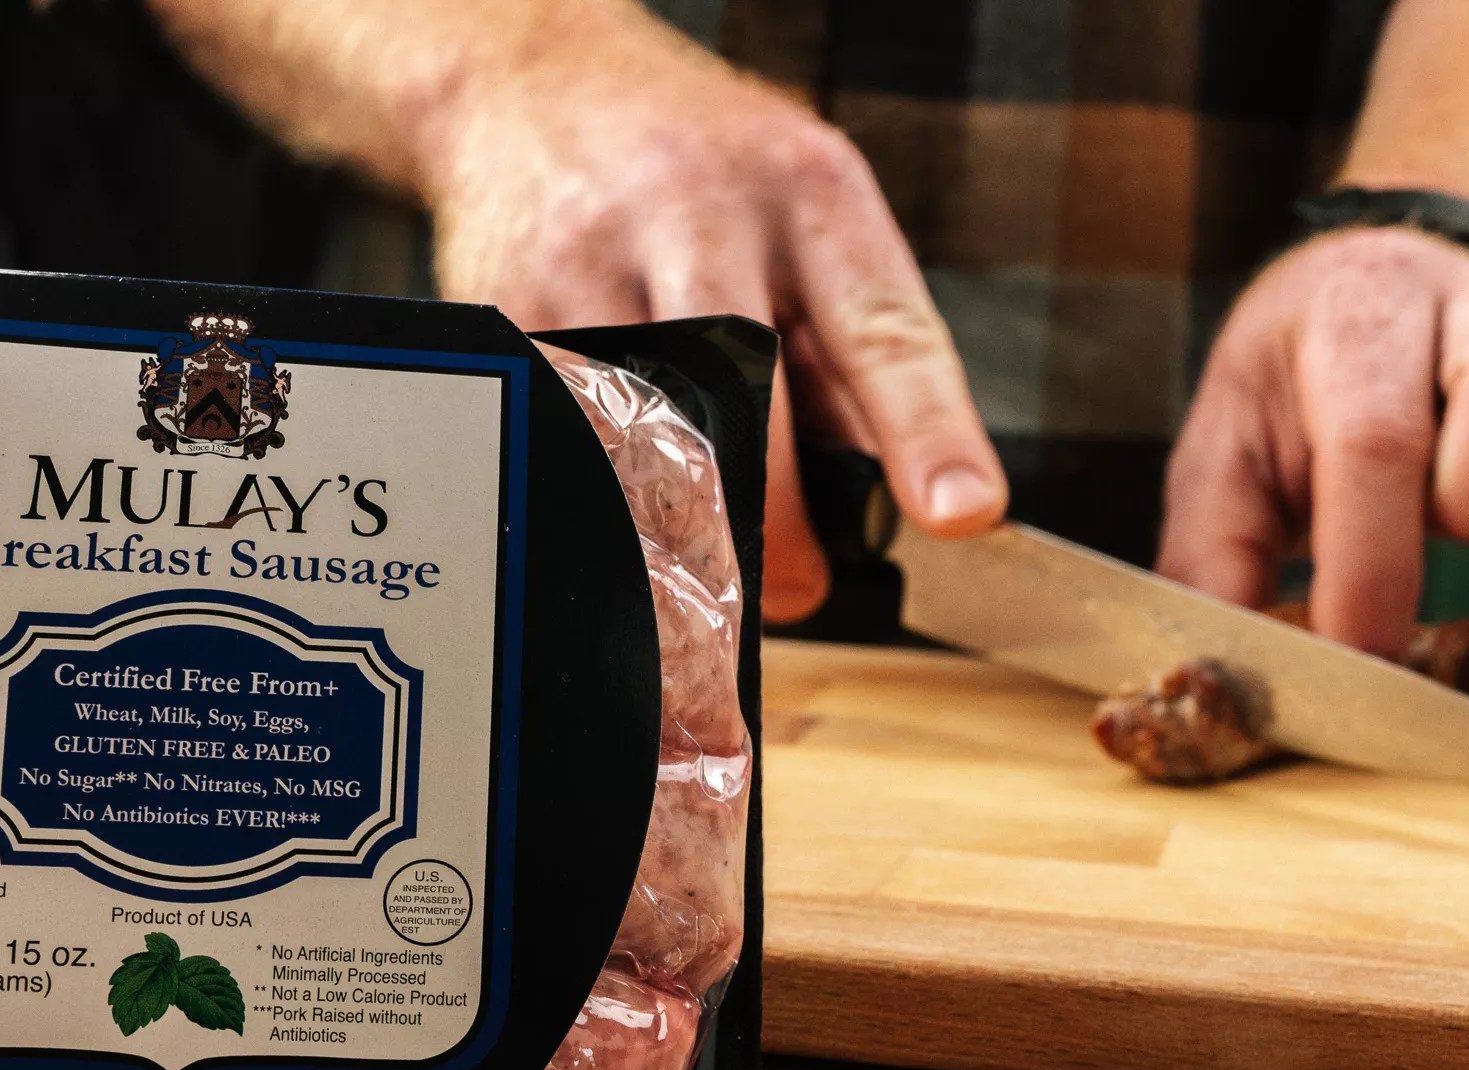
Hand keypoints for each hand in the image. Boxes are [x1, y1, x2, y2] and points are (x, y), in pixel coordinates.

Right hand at [417, 17, 1005, 618]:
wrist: (537, 83)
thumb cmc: (701, 168)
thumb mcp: (810, 220)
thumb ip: (850, 354)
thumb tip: (879, 498)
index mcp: (806, 193)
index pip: (880, 328)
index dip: (925, 429)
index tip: (958, 512)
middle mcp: (699, 212)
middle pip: (746, 398)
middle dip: (777, 522)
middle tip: (801, 587)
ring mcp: (592, 255)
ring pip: (646, 435)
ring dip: (684, 523)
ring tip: (706, 558)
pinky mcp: (510, 303)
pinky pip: (568, 430)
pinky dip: (605, 482)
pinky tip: (624, 480)